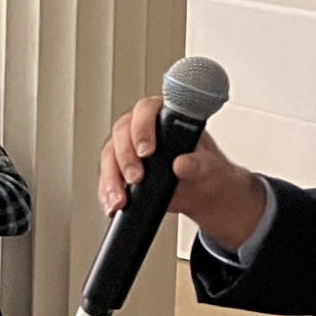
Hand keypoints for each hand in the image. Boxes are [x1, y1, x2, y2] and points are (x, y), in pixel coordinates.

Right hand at [99, 95, 263, 246]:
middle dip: (125, 158)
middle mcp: (142, 129)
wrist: (200, 191)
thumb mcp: (209, 166)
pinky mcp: (119, 169)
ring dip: (112, 179)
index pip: (146, 111)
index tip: (146, 151)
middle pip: (121, 134)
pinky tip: (114, 205)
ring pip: (109, 156)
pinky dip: (107, 193)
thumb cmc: (205, 170)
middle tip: (136, 177)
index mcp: (164, 117)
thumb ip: (198, 163)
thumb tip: (182, 164)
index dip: (142, 128)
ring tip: (122, 198)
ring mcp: (128, 149)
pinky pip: (106, 178)